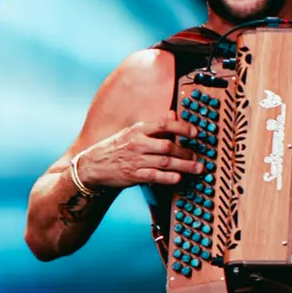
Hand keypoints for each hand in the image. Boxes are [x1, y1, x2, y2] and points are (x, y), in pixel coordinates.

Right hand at [74, 112, 204, 188]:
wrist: (92, 166)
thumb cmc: (116, 148)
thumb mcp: (132, 132)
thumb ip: (154, 126)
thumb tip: (173, 114)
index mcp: (138, 130)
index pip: (164, 125)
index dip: (182, 128)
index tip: (196, 133)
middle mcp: (138, 143)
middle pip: (168, 146)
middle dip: (186, 151)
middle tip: (199, 156)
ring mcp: (135, 160)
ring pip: (165, 162)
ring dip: (184, 166)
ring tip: (197, 168)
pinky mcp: (133, 175)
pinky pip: (154, 176)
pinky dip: (168, 177)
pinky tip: (179, 178)